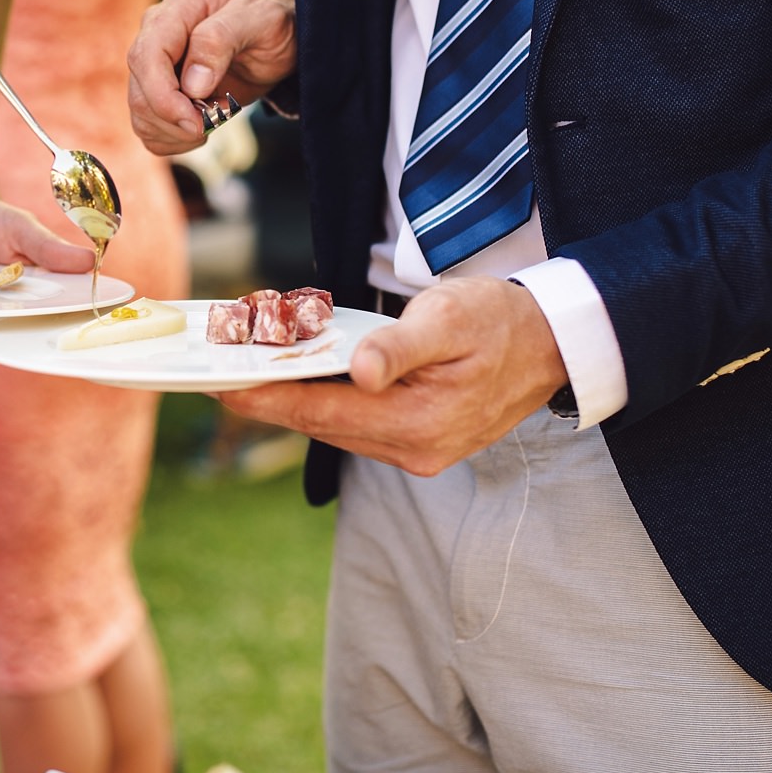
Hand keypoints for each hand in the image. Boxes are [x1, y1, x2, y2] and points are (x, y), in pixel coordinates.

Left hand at [0, 190, 95, 351]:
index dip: (62, 325)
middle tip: (1, 307)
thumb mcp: (14, 226)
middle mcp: (4, 314)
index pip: (54, 318)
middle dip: (10, 329)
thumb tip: (91, 261)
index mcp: (32, 293)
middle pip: (15, 338)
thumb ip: (46, 247)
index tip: (66, 322)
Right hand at [126, 0, 297, 155]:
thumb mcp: (262, 18)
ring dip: (178, 132)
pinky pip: (150, 128)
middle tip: (221, 117)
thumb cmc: (272, 19)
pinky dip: (176, 140)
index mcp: (178, 8)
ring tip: (218, 117)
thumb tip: (191, 84)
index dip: (164, 96)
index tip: (197, 121)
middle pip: (140, 92)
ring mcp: (156, 65)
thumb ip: (222, 40)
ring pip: (142, 114)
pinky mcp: (161, 91)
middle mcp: (158, 36)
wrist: (281, 33)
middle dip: (176, 120)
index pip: (148, 57)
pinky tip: (204, 127)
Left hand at [218, 277, 571, 475]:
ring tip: (247, 374)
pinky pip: (354, 428)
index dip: (267, 397)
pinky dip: (323, 404)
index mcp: (419, 422)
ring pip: (334, 428)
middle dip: (269, 398)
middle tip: (219, 371)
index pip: (322, 410)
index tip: (220, 385)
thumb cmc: (500, 321)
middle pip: (320, 424)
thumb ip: (400, 346)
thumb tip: (359, 370)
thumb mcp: (450, 318)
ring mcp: (416, 454)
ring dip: (292, 402)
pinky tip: (299, 382)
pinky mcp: (418, 445)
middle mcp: (413, 450)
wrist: (552, 345)